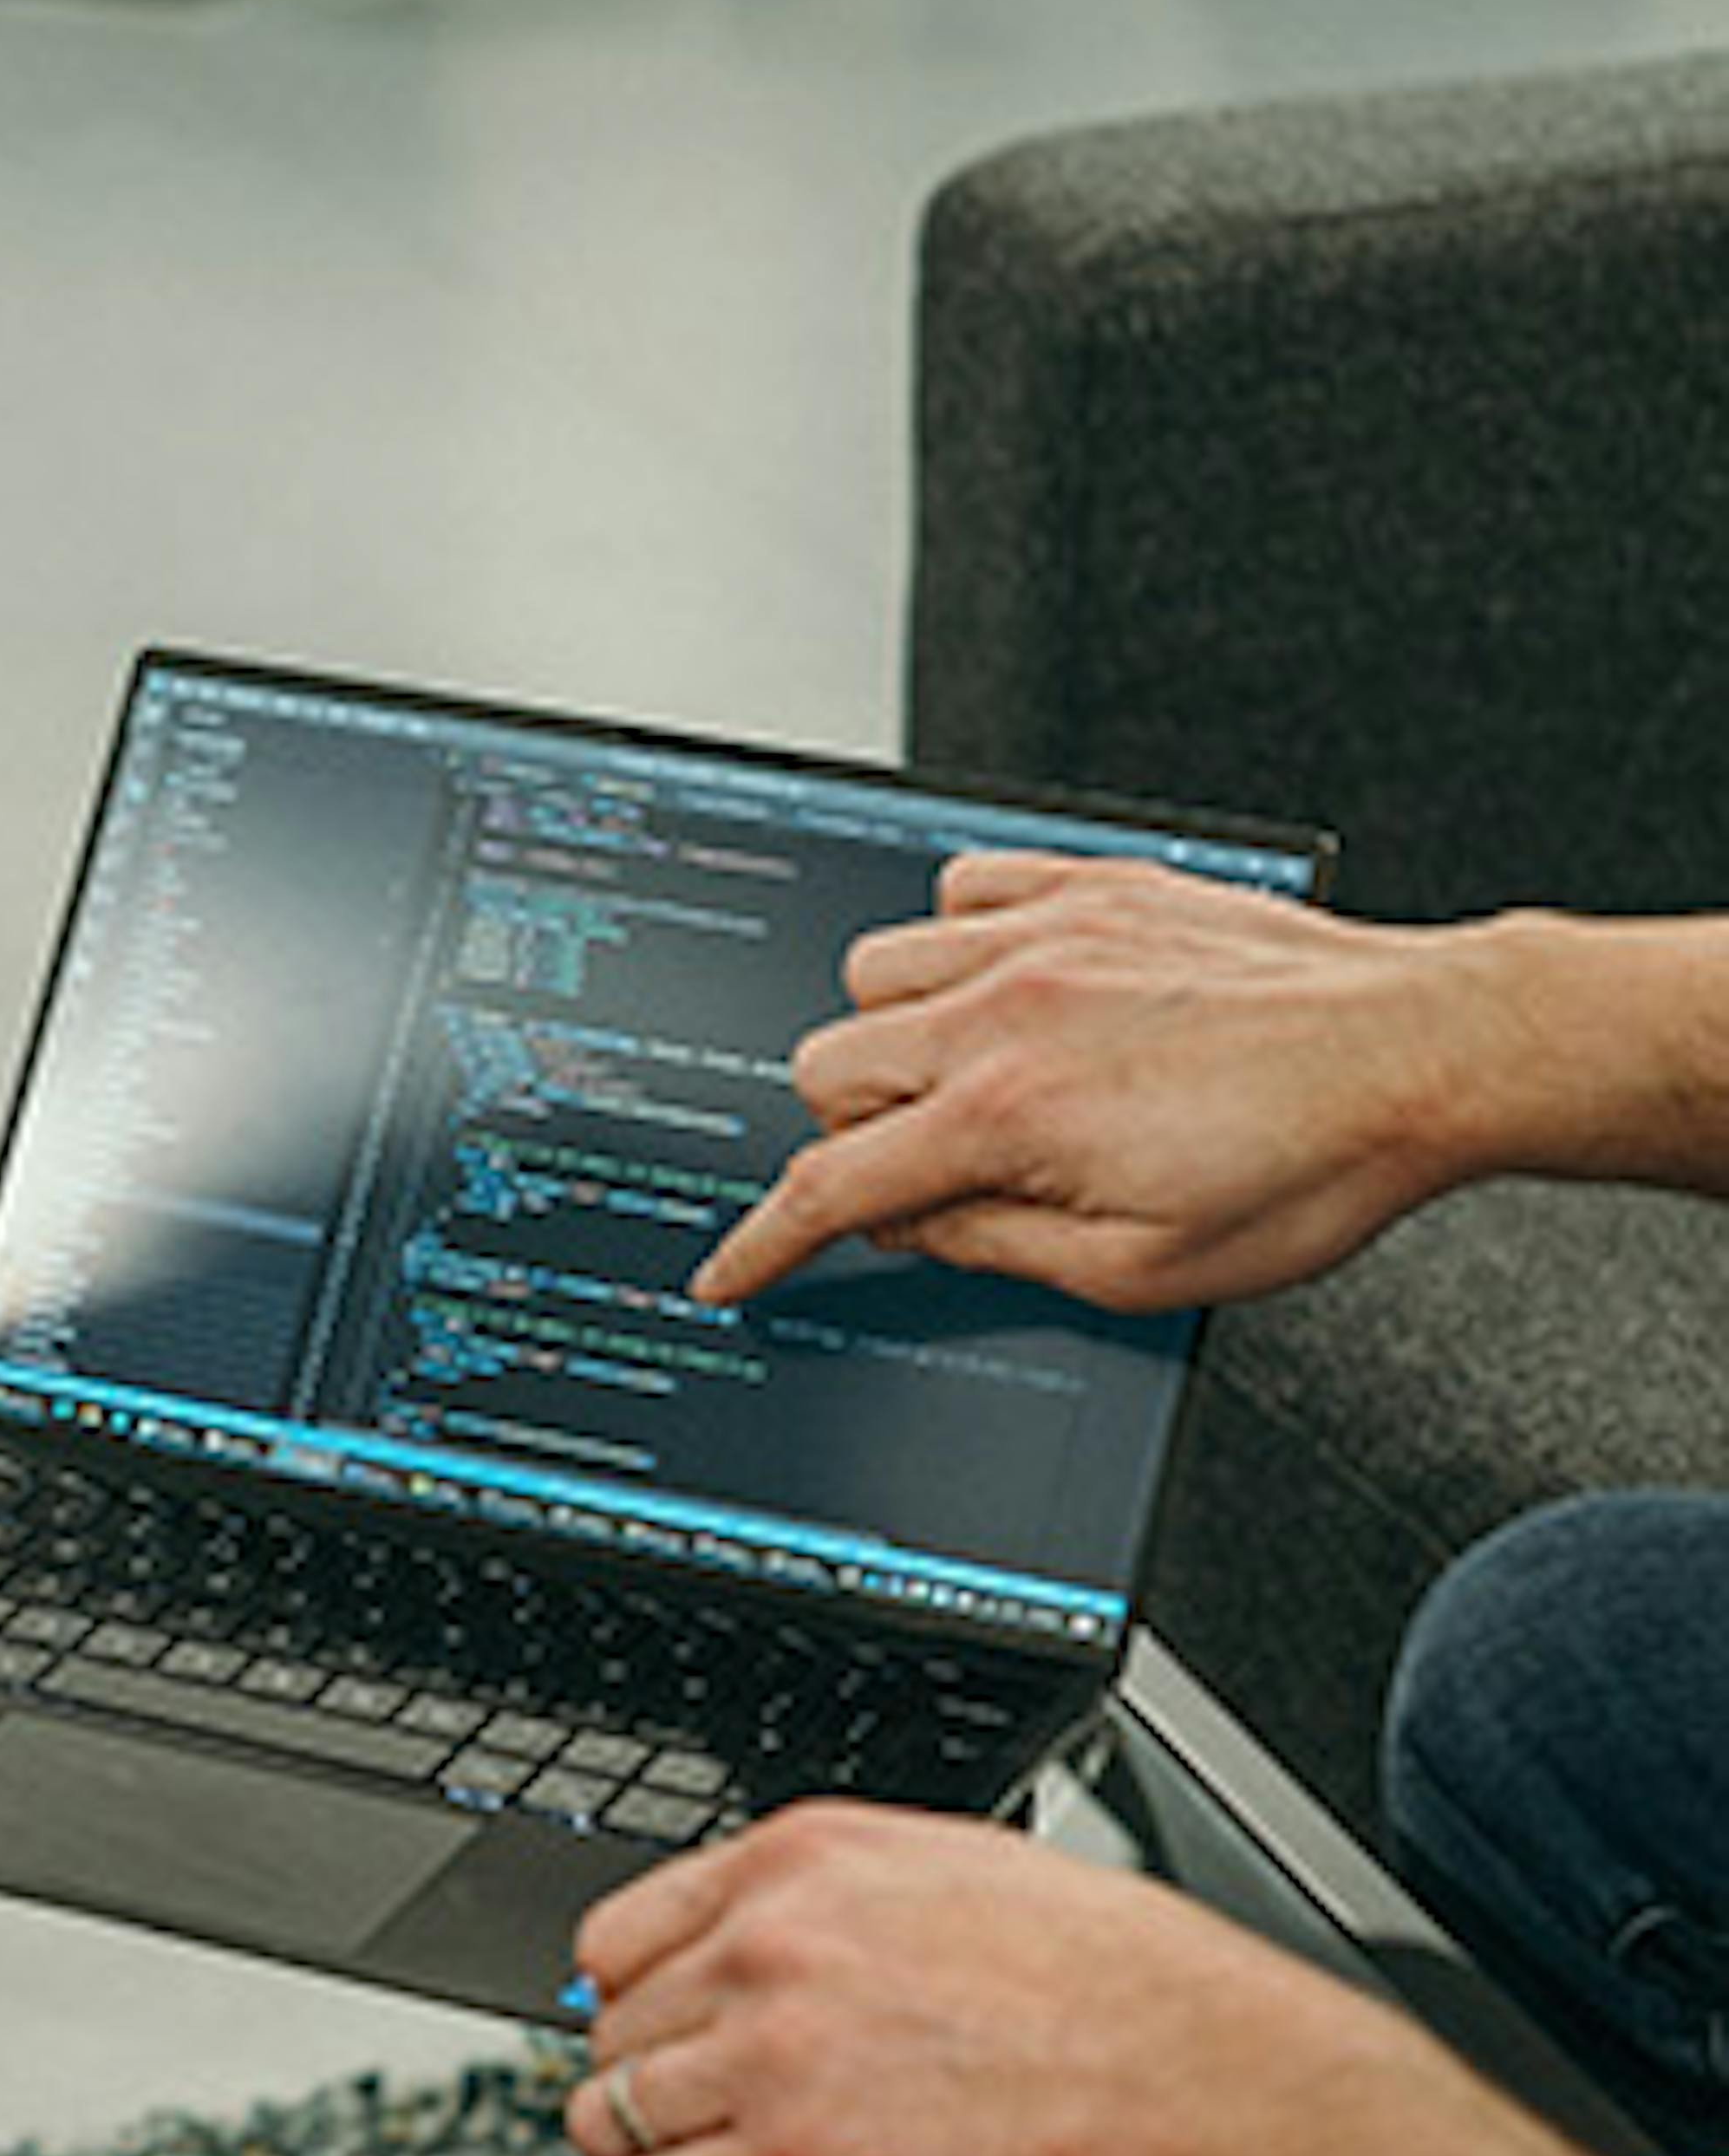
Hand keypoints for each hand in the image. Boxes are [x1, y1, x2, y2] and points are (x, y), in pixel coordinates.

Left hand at [564, 1801, 1352, 2155]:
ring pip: (612, 2117)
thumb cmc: (1108, 1981)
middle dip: (656, 2079)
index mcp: (794, 1861)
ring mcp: (768, 2050)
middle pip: (611, 2031)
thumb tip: (757, 1927)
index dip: (638, 1996)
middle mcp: (764, 1943)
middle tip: (714, 2111)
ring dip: (659, 2152)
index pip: (615, 1933)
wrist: (1190, 2077)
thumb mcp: (947, 1867)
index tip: (663, 2032)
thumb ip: (825, 1894)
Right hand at [691, 852, 1498, 1314]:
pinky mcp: (1094, 886)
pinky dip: (955, 940)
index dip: (765, 1239)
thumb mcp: (1145, 1270)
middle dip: (851, 1133)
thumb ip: (996, 1247)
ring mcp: (1045, 934)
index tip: (733, 1268)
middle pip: (826, 1065)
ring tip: (970, 1077)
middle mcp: (1009, 1008)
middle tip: (925, 1168)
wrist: (1421, 1053)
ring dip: (895, 1035)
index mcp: (1010, 1115)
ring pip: (872, 971)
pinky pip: (957, 885)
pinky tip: (1009, 989)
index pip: (832, 1182)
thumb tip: (912, 1229)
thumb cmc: (1311, 1162)